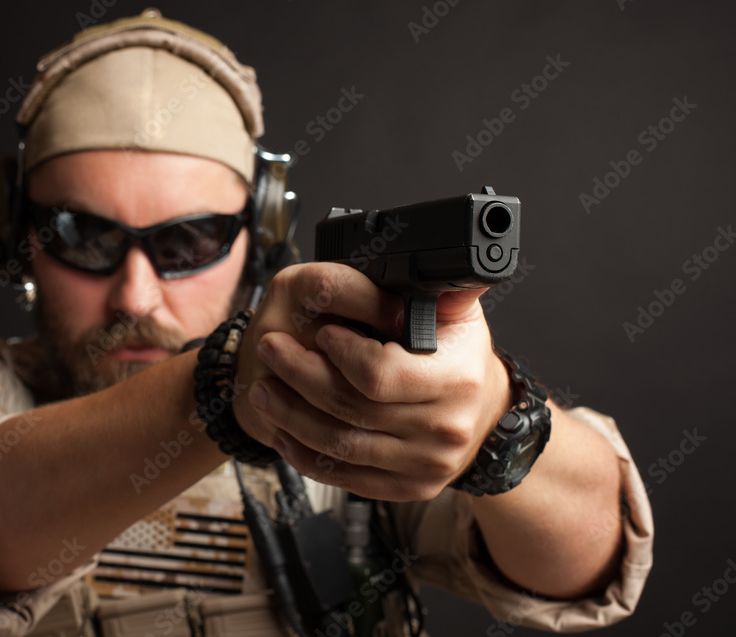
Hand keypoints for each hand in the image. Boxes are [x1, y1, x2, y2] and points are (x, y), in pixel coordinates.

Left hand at [233, 262, 511, 500]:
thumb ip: (446, 288)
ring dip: (290, 416)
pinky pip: (345, 477)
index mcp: (457, 379)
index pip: (380, 372)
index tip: (321, 332)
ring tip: (264, 388)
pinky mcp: (407, 487)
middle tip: (269, 348)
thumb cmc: (459, 357)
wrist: (483, 414)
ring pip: (339, 445)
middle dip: (299, 375)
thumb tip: (455, 259)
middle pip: (350, 408)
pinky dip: (305, 456)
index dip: (341, 354)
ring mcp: (426, 465)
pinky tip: (283, 431)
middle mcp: (444, 428)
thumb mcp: (458, 315)